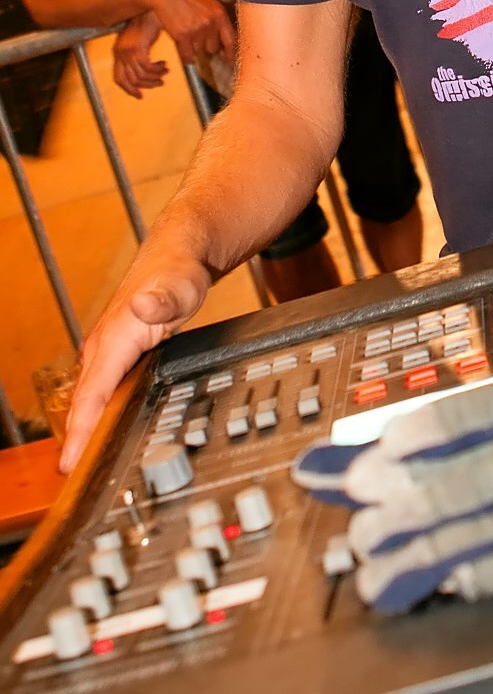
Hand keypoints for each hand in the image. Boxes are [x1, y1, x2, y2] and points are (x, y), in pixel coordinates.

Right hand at [60, 239, 210, 473]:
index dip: (81, 430)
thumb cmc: (178, 271)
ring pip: (91, 397)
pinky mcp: (118, 354)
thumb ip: (162, 300)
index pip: (92, 392)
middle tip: (73, 480)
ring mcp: (109, 351)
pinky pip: (102, 390)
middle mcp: (104, 347)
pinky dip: (96, 414)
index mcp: (114, 338)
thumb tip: (144, 305)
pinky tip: (100, 435)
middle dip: (77, 440)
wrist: (177, 254)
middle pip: (85, 402)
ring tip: (82, 468)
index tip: (71, 462)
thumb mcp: (179, 286)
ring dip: (84, 430)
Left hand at [113, 12, 168, 97]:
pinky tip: (164, 65)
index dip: (129, 89)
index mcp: (120, 51)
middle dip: (145, 85)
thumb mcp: (142, 40)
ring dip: (154, 77)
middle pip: (129, 80)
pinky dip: (156, 70)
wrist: (152, 7)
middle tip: (159, 83)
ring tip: (165, 71)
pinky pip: (146, 68)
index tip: (140, 95)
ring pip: (139, 76)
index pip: (119, 78)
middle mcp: (120, 52)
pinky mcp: (137, 48)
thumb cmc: (150, 22)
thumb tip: (147, 68)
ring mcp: (128, 51)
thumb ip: (142, 54)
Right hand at [141, 0, 235, 64]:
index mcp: (219, 14)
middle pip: (212, 48)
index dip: (230, 53)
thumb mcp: (208, 3)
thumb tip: (223, 44)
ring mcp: (196, 30)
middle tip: (196, 36)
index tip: (228, 60)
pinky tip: (181, 44)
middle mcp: (210, 23)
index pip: (230, 40)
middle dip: (205, 45)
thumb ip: (217, 20)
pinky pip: (187, 55)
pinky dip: (184, 54)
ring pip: (198, 51)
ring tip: (185, 31)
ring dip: (192, 47)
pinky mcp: (182, 36)